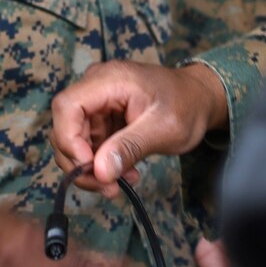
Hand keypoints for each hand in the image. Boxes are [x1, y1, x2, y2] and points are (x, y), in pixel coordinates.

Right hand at [49, 62, 227, 197]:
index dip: (70, 140)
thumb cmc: (187, 105)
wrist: (199, 99)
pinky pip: (89, 144)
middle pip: (65, 127)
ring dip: (91, 168)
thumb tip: (100, 171)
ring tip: (120, 183)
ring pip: (74, 141)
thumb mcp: (164, 128)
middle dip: (80, 163)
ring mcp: (97, 103)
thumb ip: (130, 147)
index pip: (67, 107)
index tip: (90, 167)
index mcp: (109, 80)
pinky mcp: (102, 118)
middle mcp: (96, 87)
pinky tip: (124, 173)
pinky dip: (101, 164)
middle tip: (107, 186)